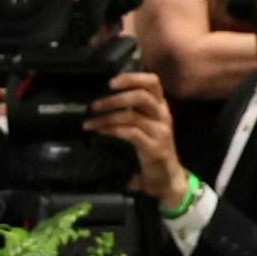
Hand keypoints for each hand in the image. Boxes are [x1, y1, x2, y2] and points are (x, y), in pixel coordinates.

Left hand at [86, 67, 185, 210]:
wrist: (167, 177)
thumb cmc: (151, 149)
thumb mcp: (144, 125)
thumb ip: (131, 111)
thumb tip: (103, 99)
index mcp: (161, 106)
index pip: (153, 82)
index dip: (132, 78)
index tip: (111, 82)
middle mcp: (163, 115)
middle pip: (142, 95)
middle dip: (114, 98)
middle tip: (94, 105)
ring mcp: (160, 131)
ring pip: (132, 115)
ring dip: (107, 117)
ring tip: (89, 123)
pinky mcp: (154, 148)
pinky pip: (131, 133)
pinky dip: (112, 130)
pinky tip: (100, 132)